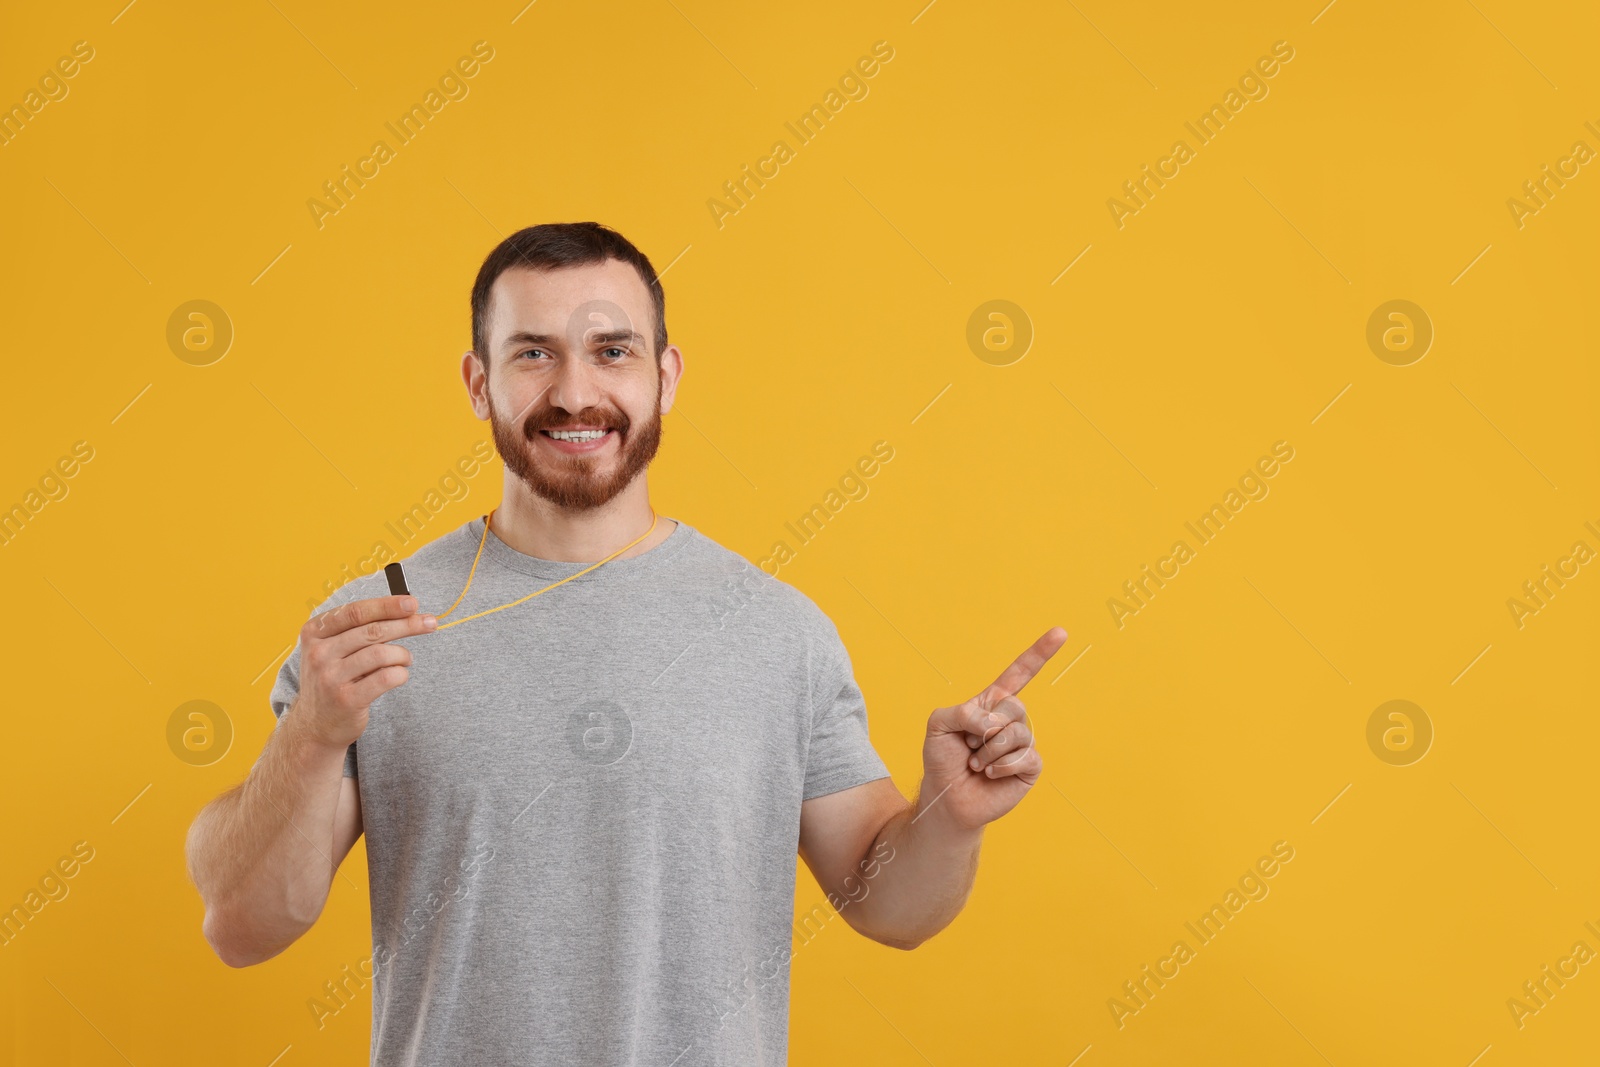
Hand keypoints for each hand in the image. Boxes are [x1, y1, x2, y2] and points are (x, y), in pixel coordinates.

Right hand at [293, 595, 436, 748]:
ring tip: (406, 659)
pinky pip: (386, 677)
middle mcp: (318, 653)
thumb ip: (359, 628)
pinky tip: (400, 675)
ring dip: (403, 654)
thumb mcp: (333, 649)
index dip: (387, 605)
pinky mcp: (346, 699)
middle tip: (430, 623)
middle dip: (407, 624)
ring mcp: (330, 677)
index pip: (356, 612)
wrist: (315, 725)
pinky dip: (400, 673)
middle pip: (373, 630)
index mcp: (314, 632)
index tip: (412, 603)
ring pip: (382, 653)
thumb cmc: (333, 678)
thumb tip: (404, 608)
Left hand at [920, 626, 1067, 831]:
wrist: (947, 797)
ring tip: (977, 764)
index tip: (1061, 633)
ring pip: (1017, 733)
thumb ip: (961, 712)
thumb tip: (994, 723)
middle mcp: (1011, 720)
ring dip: (989, 751)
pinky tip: (990, 775)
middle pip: (1014, 706)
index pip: (1020, 673)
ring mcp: (1023, 743)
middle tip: (971, 745)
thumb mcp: (938, 725)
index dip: (1040, 653)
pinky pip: (1024, 756)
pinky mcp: (1029, 767)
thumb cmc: (943, 759)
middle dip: (985, 728)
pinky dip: (1001, 766)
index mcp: (992, 703)